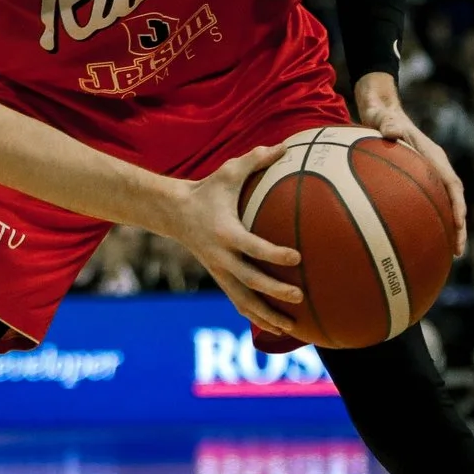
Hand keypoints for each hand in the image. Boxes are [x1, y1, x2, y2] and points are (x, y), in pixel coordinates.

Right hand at [158, 144, 311, 340]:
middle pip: (249, 281)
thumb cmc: (207, 189)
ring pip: (243, 301)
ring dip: (266, 316)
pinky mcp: (219, 278)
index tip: (297, 257)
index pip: (251, 247)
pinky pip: (239, 302)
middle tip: (300, 295)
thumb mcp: (229, 172)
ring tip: (292, 328)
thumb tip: (286, 145)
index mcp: (225, 232)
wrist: (173, 213)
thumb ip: (256, 159)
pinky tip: (278, 328)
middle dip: (274, 291)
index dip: (273, 253)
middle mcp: (221, 257)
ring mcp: (219, 271)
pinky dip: (256, 317)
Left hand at [353, 75, 467, 255]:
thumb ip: (387, 124)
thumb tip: (392, 132)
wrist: (381, 110)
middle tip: (457, 251)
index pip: (451, 184)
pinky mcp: (418, 179)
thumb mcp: (382, 117)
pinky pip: (427, 203)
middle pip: (453, 200)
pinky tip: (418, 240)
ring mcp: (428, 174)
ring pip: (443, 204)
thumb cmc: (381, 115)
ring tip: (447, 254)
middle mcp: (435, 166)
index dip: (457, 205)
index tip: (459, 224)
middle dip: (458, 226)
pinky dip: (429, 220)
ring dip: (447, 228)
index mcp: (433, 156)